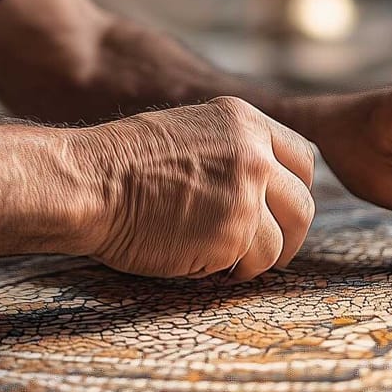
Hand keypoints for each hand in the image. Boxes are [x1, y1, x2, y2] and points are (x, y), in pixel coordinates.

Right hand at [72, 97, 315, 280]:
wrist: (88, 183)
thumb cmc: (121, 164)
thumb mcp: (189, 132)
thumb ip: (232, 150)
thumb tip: (264, 184)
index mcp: (242, 120)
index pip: (302, 157)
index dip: (292, 190)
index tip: (276, 210)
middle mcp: (254, 151)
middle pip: (303, 202)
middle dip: (287, 232)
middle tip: (263, 249)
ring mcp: (247, 193)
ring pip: (284, 239)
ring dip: (260, 257)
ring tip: (229, 261)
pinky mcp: (234, 233)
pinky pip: (255, 262)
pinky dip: (236, 272)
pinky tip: (207, 266)